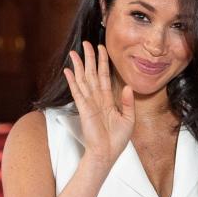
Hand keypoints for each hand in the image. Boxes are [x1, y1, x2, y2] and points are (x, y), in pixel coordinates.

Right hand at [64, 41, 134, 166]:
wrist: (107, 153)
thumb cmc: (116, 140)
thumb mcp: (128, 119)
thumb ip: (127, 102)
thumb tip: (127, 86)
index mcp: (107, 100)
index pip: (104, 76)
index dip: (103, 62)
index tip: (102, 49)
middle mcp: (97, 99)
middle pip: (92, 74)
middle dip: (89, 58)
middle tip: (86, 43)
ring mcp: (89, 103)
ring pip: (83, 79)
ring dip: (79, 65)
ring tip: (74, 52)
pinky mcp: (84, 109)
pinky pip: (77, 92)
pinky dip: (73, 81)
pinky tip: (68, 71)